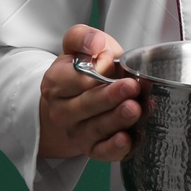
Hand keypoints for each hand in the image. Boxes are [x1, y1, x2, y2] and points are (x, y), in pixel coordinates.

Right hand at [38, 25, 142, 161]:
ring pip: (95, 130)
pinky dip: (115, 149)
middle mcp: (62, 110)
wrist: (82, 94)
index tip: (110, 62)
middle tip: (131, 87)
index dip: (93, 72)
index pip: (73, 79)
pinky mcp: (91, 148)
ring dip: (116, 120)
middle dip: (109, 97)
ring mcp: (75, 131)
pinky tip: (128, 139)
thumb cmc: (87, 67)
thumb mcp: (81, 45)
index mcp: (55, 82)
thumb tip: (95, 46)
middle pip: (84, 106)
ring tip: (135, 109)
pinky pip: (101, 152)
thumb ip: (84, 38)